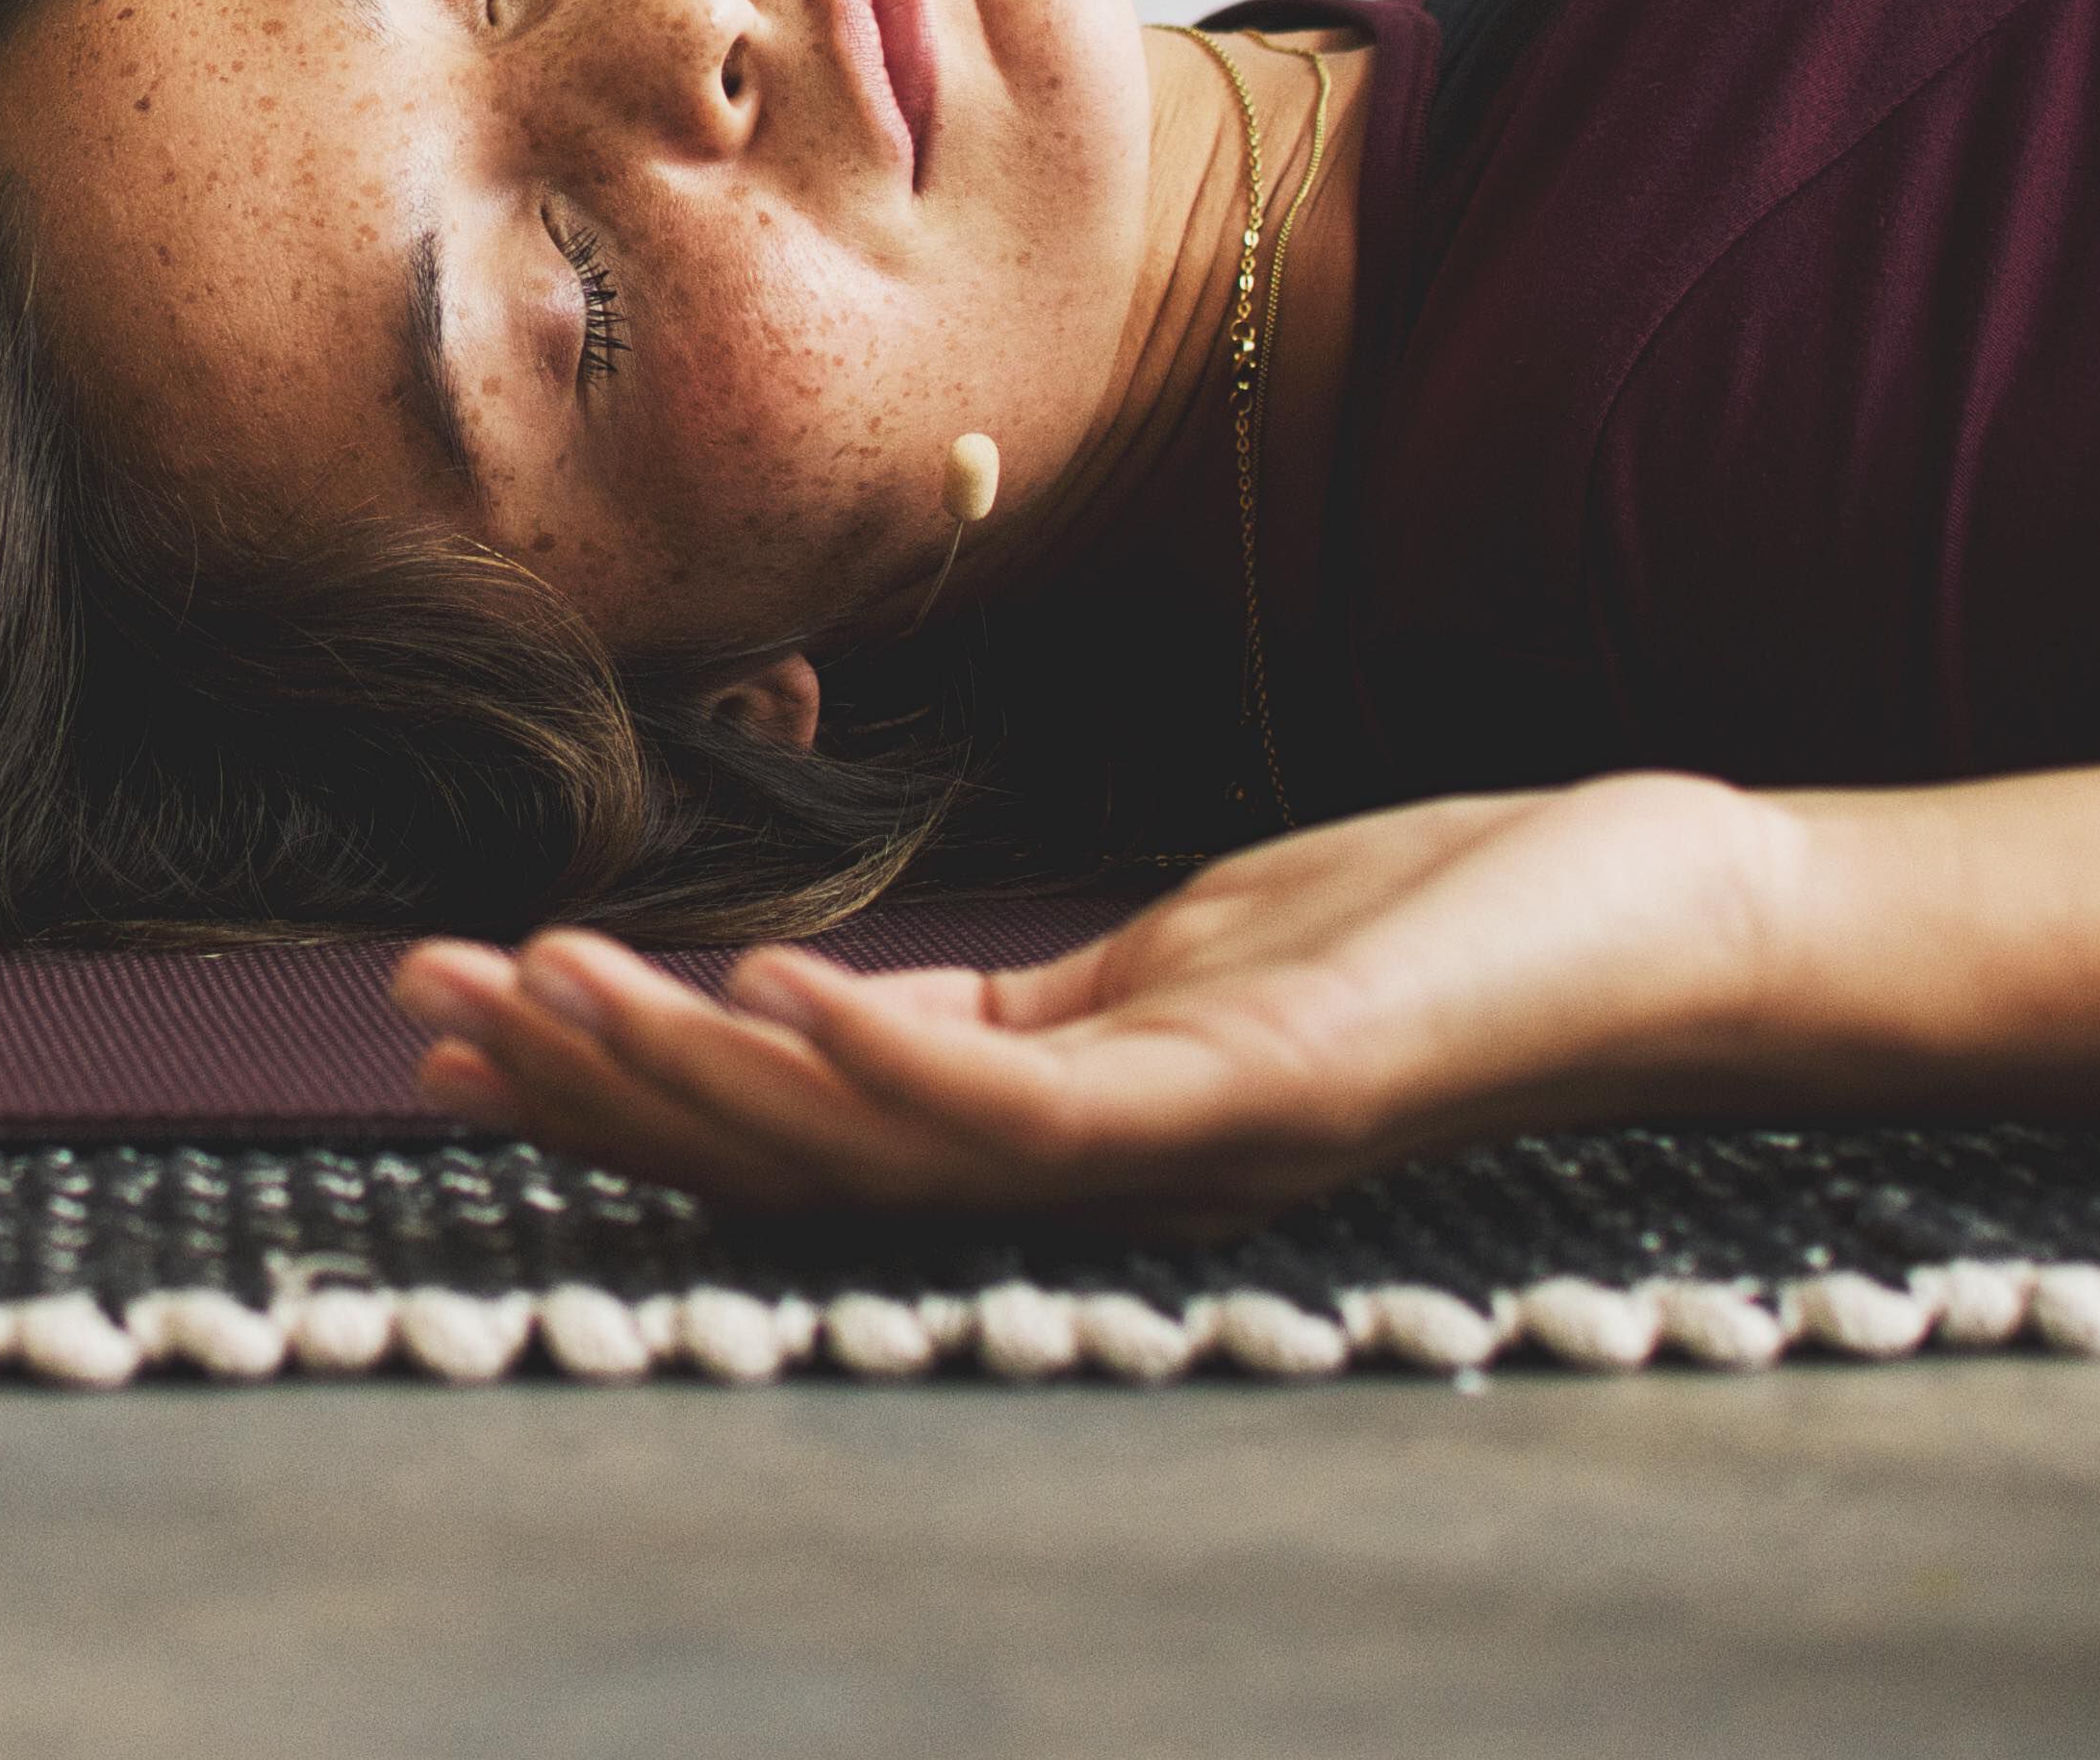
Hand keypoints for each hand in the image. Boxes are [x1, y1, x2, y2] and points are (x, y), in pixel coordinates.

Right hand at [389, 772, 1816, 1228]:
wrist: (1674, 924)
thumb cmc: (1433, 930)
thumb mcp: (1172, 963)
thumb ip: (1012, 1010)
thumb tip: (819, 1017)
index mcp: (1063, 1135)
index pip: (792, 1131)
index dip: (613, 1088)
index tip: (451, 1021)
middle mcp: (1102, 1175)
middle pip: (800, 1160)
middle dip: (598, 1085)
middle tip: (426, 1001)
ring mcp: (1183, 1147)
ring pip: (887, 1147)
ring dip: (696, 1077)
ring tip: (545, 987)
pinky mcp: (1269, 1088)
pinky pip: (1045, 1101)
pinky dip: (896, 1060)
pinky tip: (775, 990)